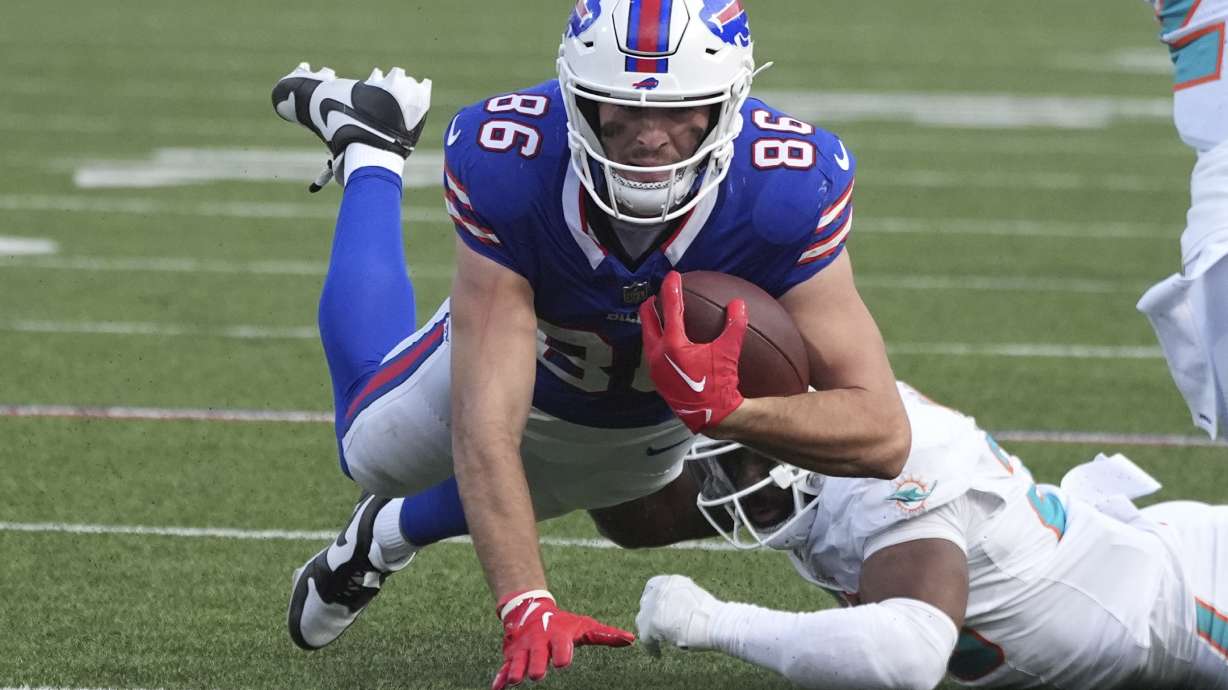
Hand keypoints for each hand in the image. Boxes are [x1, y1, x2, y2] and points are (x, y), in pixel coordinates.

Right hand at [492, 589, 634, 688]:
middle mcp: (539, 642)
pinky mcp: (512, 655)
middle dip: (536, 664)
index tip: (562, 663)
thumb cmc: (564, 623)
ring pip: (518, 662)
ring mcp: (524, 649)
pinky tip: (497, 688)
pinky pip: (503, 668)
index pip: (561, 645)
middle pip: (537, 655)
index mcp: (558, 635)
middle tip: (537, 674)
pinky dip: (500, 678)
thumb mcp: (584, 627)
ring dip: (517, 670)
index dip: (562, 653)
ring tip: (517, 679)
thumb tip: (631, 640)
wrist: (531, 609)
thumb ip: (605, 635)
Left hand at [636, 575, 721, 655]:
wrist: (716, 622)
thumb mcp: (692, 598)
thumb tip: (669, 614)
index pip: (653, 586)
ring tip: (657, 642)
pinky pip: (646, 638)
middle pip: (646, 603)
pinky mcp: (652, 622)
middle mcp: (660, 589)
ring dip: (649, 631)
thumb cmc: (712, 615)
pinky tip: (657, 654)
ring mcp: (655, 604)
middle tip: (655, 628)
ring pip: (642, 621)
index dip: (652, 599)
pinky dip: (651, 648)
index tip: (653, 609)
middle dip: (649, 615)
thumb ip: (678, 601)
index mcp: (671, 581)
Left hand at [639, 271, 747, 432]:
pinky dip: (656, 341)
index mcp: (673, 344)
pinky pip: (652, 352)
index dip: (671, 289)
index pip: (671, 308)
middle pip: (648, 321)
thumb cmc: (719, 384)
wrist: (711, 415)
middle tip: (655, 295)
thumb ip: (734, 326)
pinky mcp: (657, 379)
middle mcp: (658, 354)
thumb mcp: (728, 352)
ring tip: (657, 316)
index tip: (672, 276)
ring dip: (651, 324)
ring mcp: (655, 368)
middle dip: (651, 305)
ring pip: (647, 338)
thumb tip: (739, 304)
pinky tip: (665, 342)